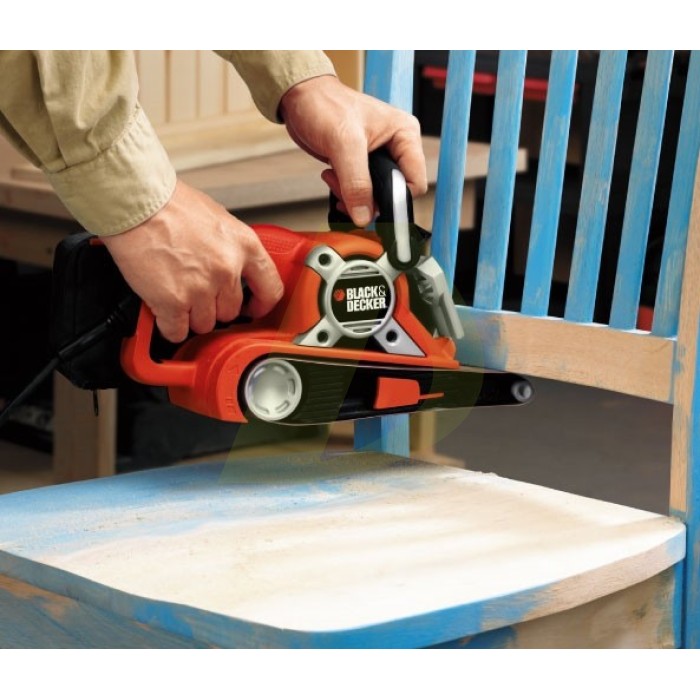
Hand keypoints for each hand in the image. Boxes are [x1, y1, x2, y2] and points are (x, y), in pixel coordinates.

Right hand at [102, 180, 283, 342]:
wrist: (136, 202)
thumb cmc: (169, 204)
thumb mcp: (218, 220)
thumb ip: (230, 249)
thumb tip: (232, 268)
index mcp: (244, 246)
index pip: (270, 289)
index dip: (261, 304)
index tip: (253, 309)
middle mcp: (227, 269)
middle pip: (230, 311)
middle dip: (213, 306)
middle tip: (196, 292)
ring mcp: (201, 288)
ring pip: (204, 324)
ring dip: (190, 316)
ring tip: (176, 294)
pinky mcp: (173, 302)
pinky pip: (176, 331)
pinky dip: (168, 326)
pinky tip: (163, 311)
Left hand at [279, 75, 426, 226]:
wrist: (301, 99)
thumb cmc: (324, 105)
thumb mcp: (343, 143)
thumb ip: (356, 183)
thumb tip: (364, 216)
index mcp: (405, 135)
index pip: (415, 182)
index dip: (396, 199)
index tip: (372, 205)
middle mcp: (396, 148)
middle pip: (395, 193)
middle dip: (368, 199)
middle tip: (344, 188)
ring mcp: (380, 159)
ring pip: (376, 197)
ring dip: (352, 197)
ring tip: (334, 177)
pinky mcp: (363, 167)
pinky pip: (361, 194)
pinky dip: (345, 194)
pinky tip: (332, 177)